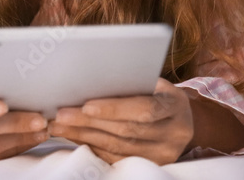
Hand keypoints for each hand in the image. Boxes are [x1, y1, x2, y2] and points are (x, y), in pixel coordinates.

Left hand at [47, 78, 193, 164]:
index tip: (86, 105)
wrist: (182, 120)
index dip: (115, 108)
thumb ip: (131, 82)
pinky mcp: (150, 165)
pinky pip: (116, 159)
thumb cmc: (159, 93)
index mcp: (175, 106)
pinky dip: (93, 147)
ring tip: (61, 127)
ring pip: (118, 147)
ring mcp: (163, 154)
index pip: (145, 109)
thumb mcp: (155, 82)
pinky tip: (75, 138)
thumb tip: (91, 79)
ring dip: (85, 136)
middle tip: (62, 115)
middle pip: (127, 130)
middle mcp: (174, 134)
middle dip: (90, 122)